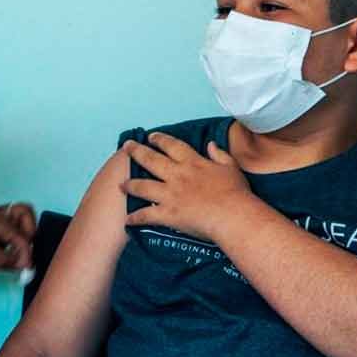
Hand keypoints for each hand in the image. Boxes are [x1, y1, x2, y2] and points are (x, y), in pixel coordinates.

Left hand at [0, 203, 36, 273]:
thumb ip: (4, 260)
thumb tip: (25, 263)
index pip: (17, 233)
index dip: (25, 251)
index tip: (26, 267)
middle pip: (25, 212)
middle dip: (29, 232)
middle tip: (24, 252)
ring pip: (24, 215)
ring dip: (27, 232)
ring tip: (21, 251)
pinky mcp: (1, 223)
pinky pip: (18, 223)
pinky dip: (22, 234)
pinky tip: (15, 250)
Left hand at [120, 133, 257, 243]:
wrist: (233, 216)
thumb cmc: (236, 193)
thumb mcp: (231, 168)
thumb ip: (220, 155)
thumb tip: (211, 144)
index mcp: (192, 162)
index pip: (172, 146)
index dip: (160, 140)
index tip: (151, 136)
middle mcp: (177, 175)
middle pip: (151, 159)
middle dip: (136, 152)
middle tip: (126, 146)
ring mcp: (169, 194)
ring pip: (142, 186)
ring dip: (130, 185)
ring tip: (121, 184)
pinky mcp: (167, 213)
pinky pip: (146, 215)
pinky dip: (135, 218)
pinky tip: (126, 220)